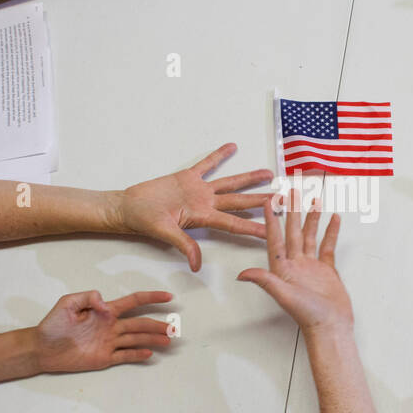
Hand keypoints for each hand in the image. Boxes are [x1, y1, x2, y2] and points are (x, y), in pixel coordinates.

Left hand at [35, 290, 172, 371]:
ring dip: (153, 339)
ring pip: (136, 339)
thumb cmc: (53, 324)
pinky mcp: (104, 358)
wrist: (42, 348)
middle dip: (158, 324)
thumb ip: (88, 298)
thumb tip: (107, 304)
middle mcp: (111, 326)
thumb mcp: (67, 303)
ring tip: (168, 340)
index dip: (151, 298)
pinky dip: (138, 355)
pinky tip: (150, 354)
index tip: (168, 297)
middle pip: (140, 323)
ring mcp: (109, 342)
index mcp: (105, 311)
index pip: (133, 302)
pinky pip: (125, 356)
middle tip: (174, 326)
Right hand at [108, 143, 272, 270]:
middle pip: (240, 202)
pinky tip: (232, 147)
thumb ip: (183, 246)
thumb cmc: (144, 221)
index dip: (253, 226)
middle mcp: (206, 203)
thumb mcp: (164, 234)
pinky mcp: (188, 177)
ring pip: (230, 182)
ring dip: (249, 178)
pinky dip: (219, 156)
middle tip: (283, 198)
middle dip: (261, 201)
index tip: (273, 230)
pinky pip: (207, 164)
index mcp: (203, 217)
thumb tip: (197, 265)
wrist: (129, 207)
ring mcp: (198, 190)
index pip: (234, 223)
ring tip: (268, 173)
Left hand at [237, 194, 352, 333]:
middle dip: (292, 211)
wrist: (330, 326)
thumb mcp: (283, 295)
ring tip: (314, 200)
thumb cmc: (307, 315)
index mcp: (282, 268)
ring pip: (310, 235)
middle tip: (292, 191)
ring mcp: (311, 266)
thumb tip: (242, 274)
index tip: (269, 202)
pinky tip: (333, 219)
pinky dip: (331, 232)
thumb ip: (265, 280)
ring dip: (311, 218)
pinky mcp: (327, 270)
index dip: (271, 220)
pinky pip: (327, 246)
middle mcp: (295, 264)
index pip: (275, 238)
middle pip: (293, 231)